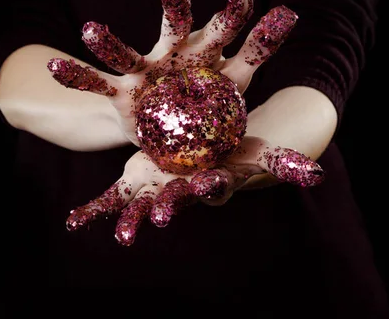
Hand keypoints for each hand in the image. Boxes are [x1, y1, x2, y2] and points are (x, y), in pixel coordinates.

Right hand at [47, 0, 296, 144]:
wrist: (176, 129)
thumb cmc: (210, 103)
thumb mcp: (238, 82)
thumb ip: (261, 51)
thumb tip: (293, 19)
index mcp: (208, 56)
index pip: (224, 32)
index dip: (233, 17)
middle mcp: (175, 57)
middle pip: (176, 27)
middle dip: (172, 3)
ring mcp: (146, 72)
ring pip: (127, 52)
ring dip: (110, 43)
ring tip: (90, 30)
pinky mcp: (123, 92)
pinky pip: (96, 84)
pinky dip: (78, 78)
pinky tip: (54, 70)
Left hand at [66, 136, 323, 245]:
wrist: (207, 151)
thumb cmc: (234, 155)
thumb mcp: (258, 154)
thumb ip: (283, 163)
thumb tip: (315, 175)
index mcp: (206, 181)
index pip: (206, 187)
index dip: (201, 190)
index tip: (198, 192)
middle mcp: (179, 190)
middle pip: (170, 201)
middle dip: (161, 211)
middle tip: (150, 223)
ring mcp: (154, 188)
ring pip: (138, 206)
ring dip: (128, 220)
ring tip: (118, 237)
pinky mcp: (134, 182)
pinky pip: (111, 199)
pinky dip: (93, 210)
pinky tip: (73, 222)